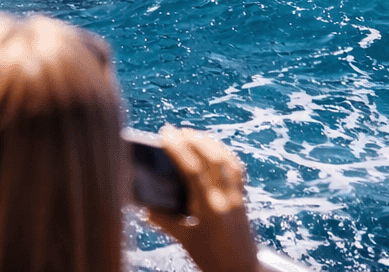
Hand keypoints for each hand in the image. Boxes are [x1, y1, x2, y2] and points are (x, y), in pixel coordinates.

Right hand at [144, 127, 258, 271]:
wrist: (242, 271)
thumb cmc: (213, 260)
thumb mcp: (185, 241)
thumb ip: (164, 222)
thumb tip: (145, 208)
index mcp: (209, 208)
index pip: (193, 169)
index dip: (178, 149)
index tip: (165, 134)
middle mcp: (226, 198)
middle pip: (212, 158)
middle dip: (193, 139)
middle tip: (174, 131)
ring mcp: (237, 196)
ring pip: (226, 160)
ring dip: (209, 142)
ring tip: (192, 134)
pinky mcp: (243, 198)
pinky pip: (236, 168)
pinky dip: (224, 153)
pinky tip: (214, 149)